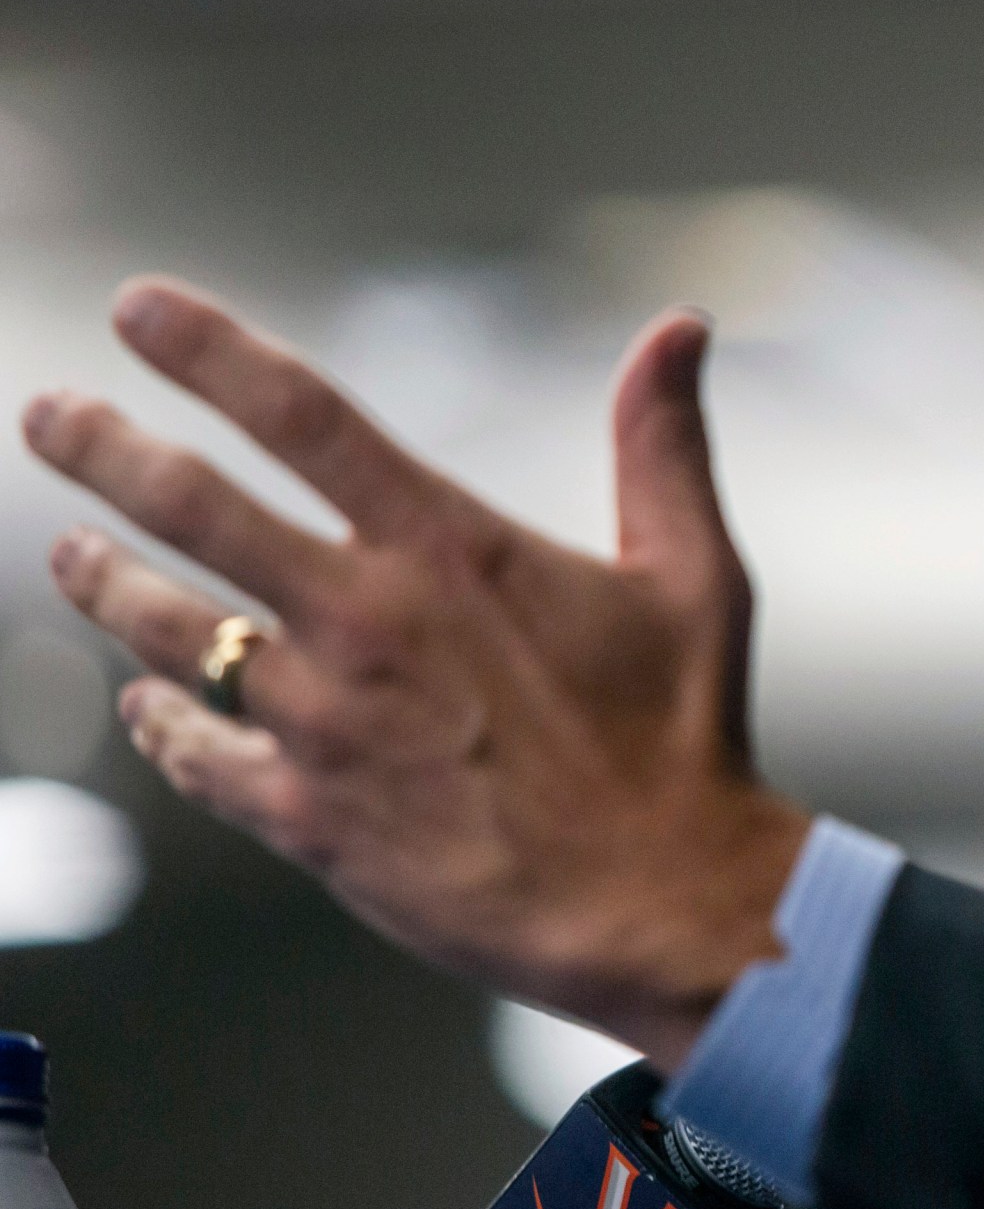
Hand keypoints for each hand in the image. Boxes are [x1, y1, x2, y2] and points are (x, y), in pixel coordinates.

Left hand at [21, 278, 810, 1067]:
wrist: (659, 901)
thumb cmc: (684, 736)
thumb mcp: (693, 571)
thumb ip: (662, 442)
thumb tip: (680, 327)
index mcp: (449, 550)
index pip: (302, 415)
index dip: (207, 350)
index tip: (136, 308)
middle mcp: (365, 623)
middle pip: (191, 507)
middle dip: (103, 449)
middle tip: (48, 415)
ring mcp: (323, 724)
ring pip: (169, 630)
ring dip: (106, 583)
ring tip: (71, 555)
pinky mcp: (307, 818)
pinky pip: (196, 756)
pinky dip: (160, 724)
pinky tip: (142, 707)